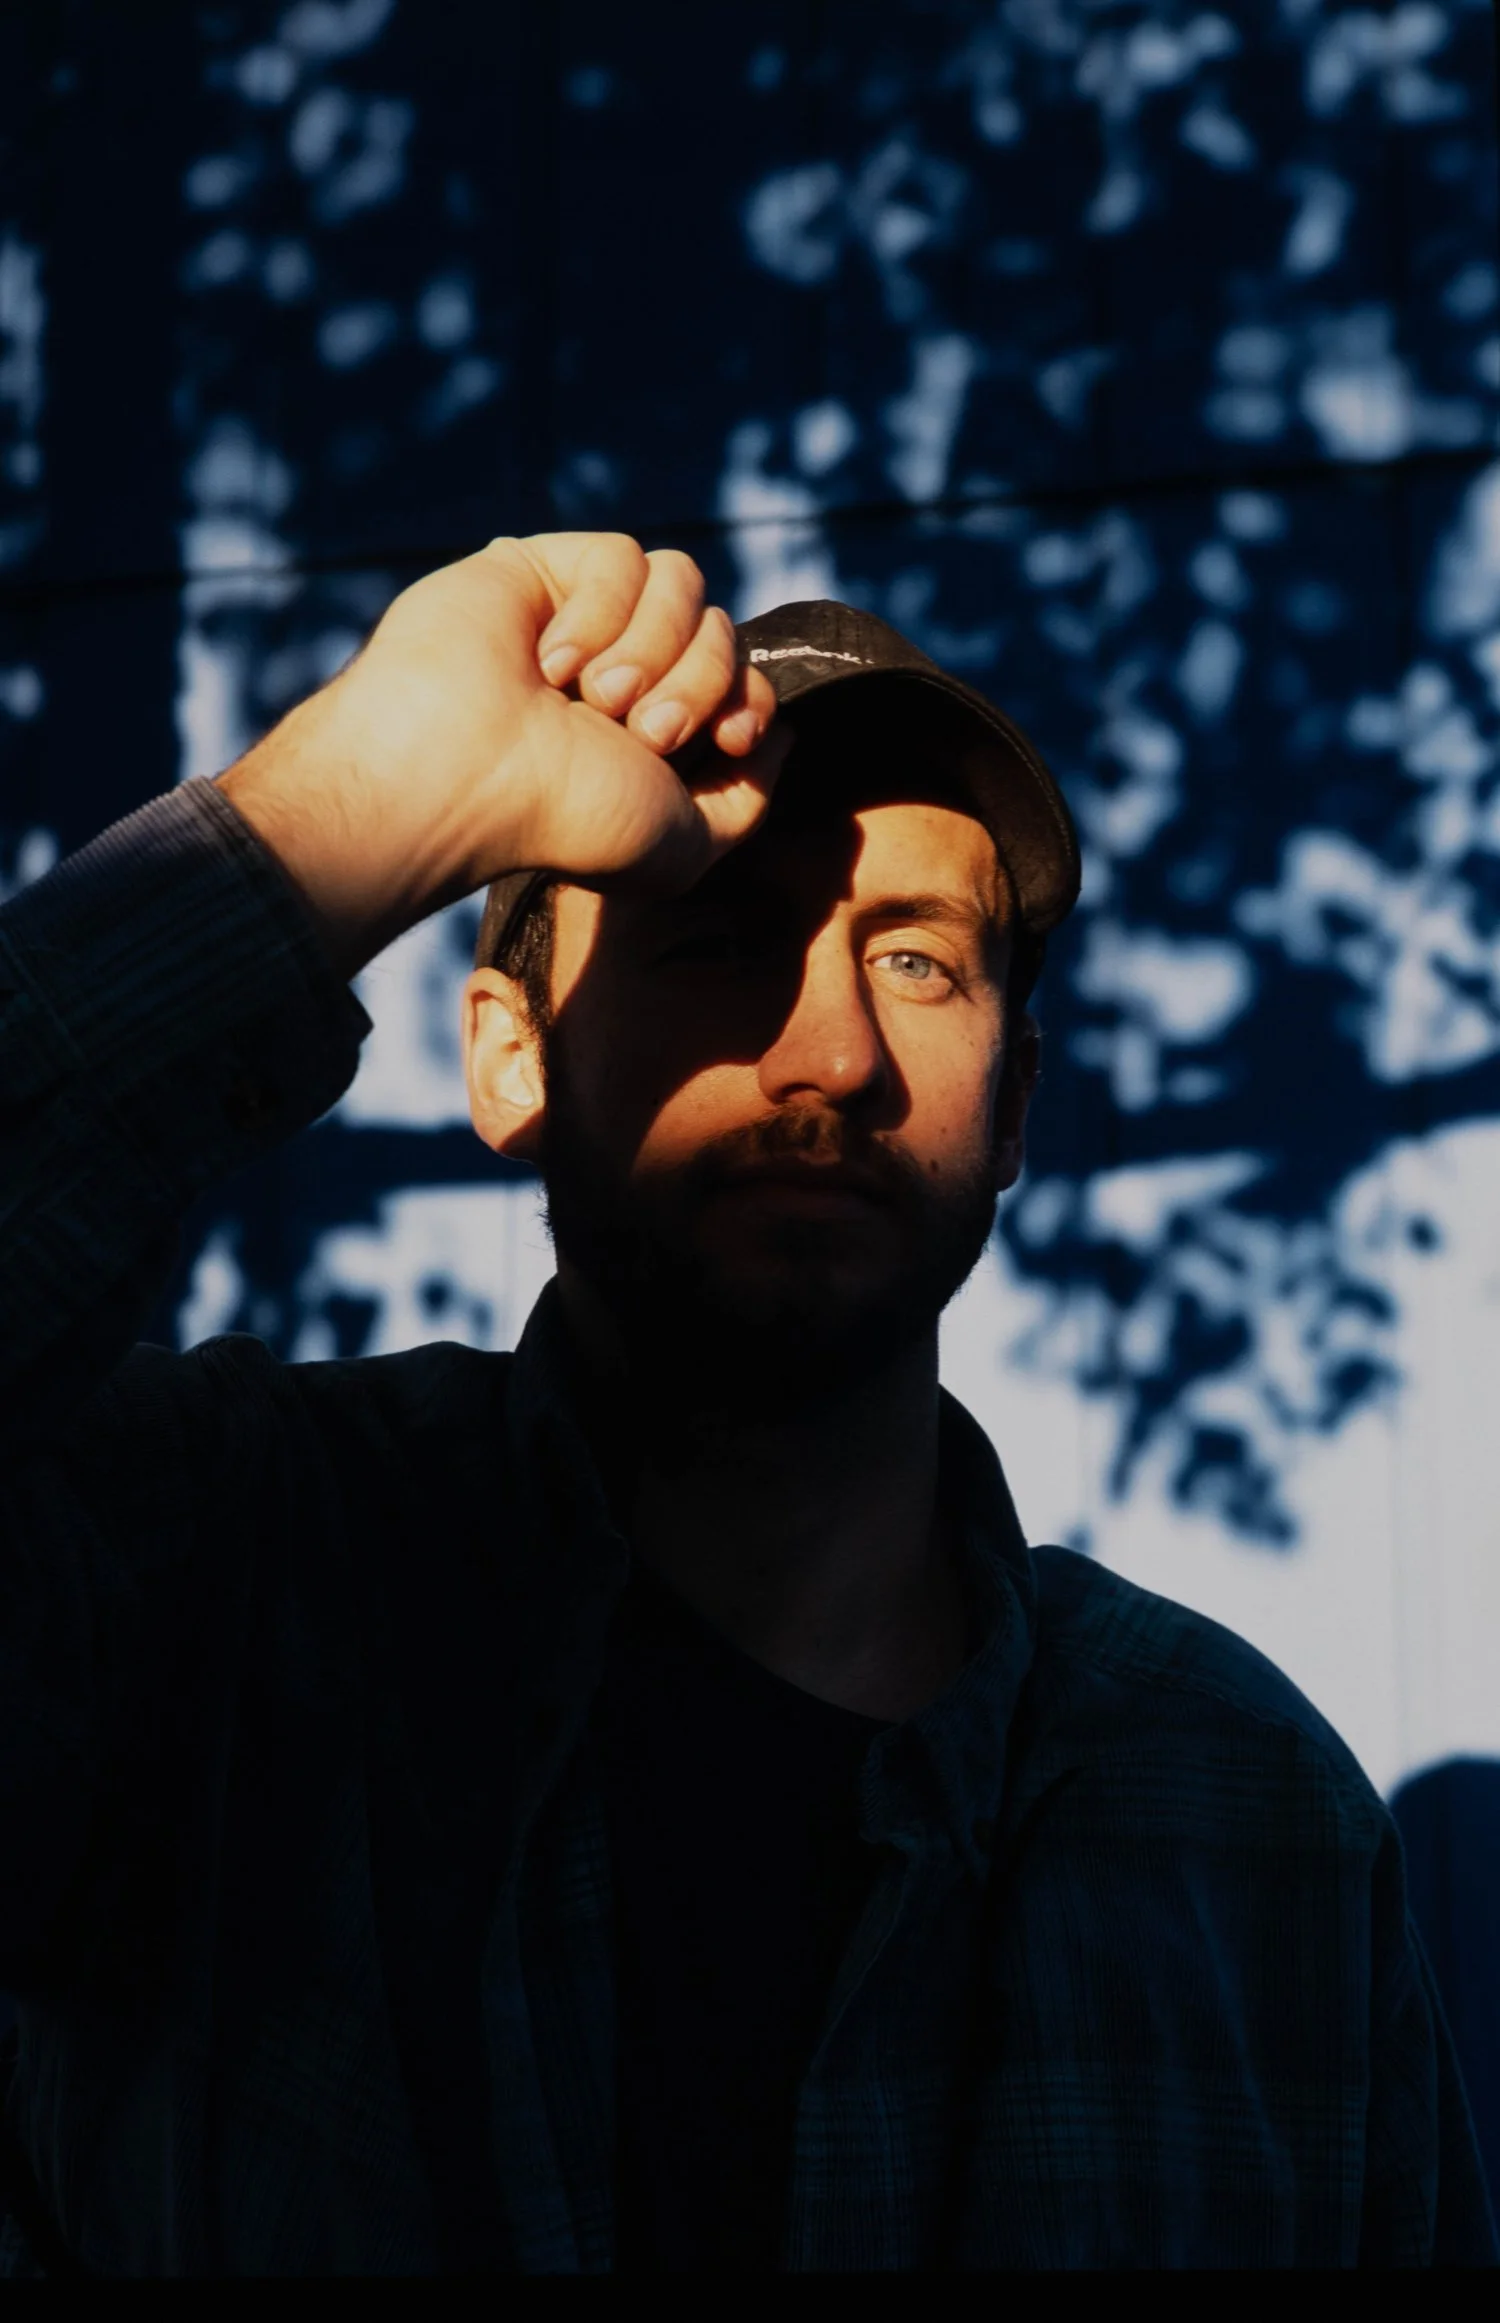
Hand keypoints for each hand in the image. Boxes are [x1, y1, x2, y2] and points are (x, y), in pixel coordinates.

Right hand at [219, 533, 783, 974]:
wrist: (468, 775)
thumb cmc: (564, 820)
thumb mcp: (683, 847)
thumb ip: (747, 802)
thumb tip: (784, 734)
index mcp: (655, 732)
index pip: (745, 682)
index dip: (750, 701)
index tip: (722, 740)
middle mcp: (625, 673)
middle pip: (724, 632)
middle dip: (694, 684)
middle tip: (636, 732)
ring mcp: (584, 618)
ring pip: (685, 584)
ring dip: (652, 649)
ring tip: (590, 698)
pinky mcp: (544, 568)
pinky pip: (625, 557)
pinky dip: (601, 613)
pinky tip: (549, 660)